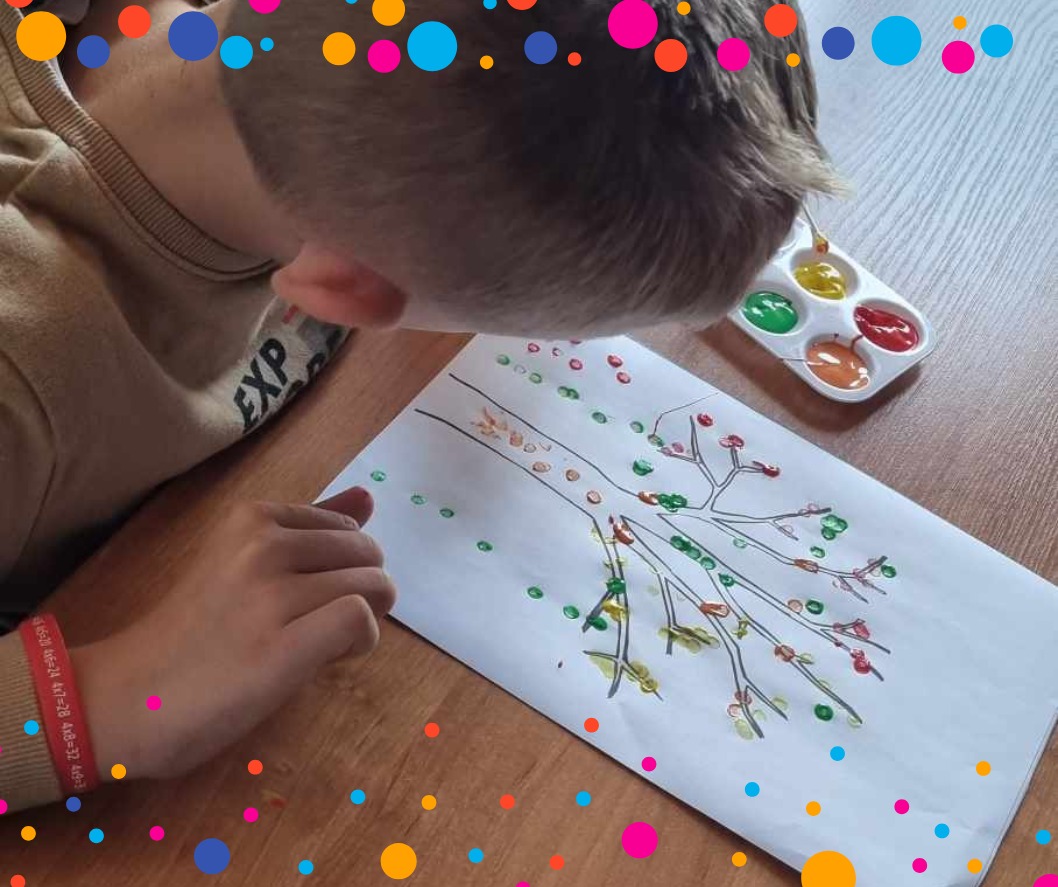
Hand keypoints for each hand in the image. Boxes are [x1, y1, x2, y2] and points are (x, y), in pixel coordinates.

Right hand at [69, 487, 395, 780]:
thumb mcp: (245, 561)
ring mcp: (269, 595)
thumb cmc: (193, 632)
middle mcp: (262, 545)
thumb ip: (308, 530)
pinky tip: (329, 659)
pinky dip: (360, 641)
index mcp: (254, 517)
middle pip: (368, 553)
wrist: (126, 696)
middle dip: (364, 591)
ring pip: (372, 584)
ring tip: (319, 644)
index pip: (347, 527)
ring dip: (365, 620)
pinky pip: (358, 619)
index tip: (308, 597)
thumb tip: (369, 495)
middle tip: (319, 626)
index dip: (345, 566)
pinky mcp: (279, 647)